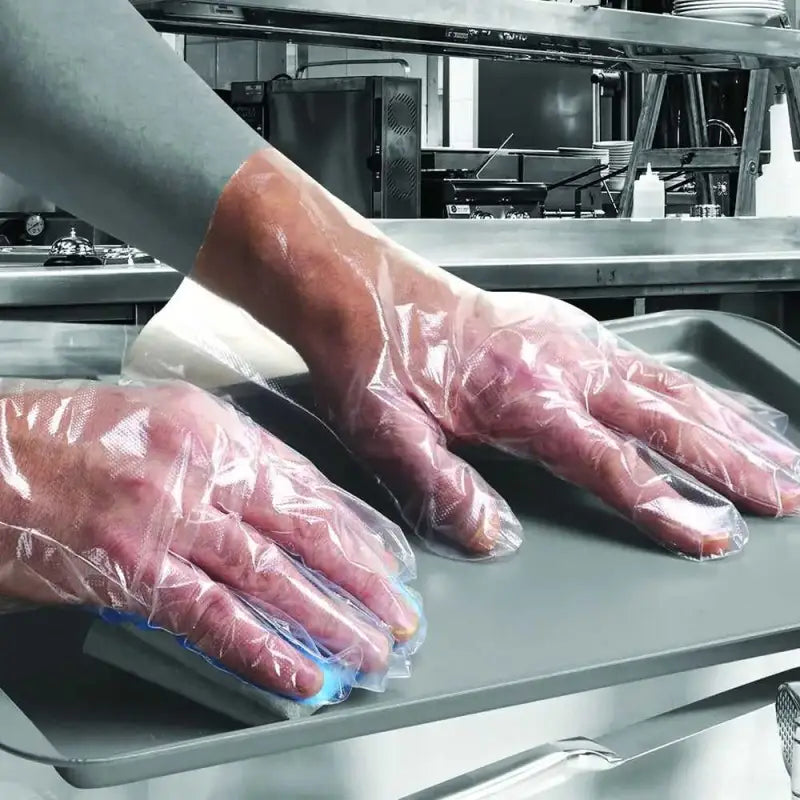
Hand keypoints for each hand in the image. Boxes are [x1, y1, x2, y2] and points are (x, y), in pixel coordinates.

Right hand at [0, 381, 419, 697]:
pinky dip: (262, 649)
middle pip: (302, 534)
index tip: (383, 563)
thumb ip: (233, 458)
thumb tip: (293, 503)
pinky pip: (213, 619)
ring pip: (270, 580)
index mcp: (216, 430)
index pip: (307, 487)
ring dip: (326, 622)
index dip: (352, 533)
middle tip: (396, 616)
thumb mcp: (170, 419)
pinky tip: (299, 672)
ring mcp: (170, 523)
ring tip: (365, 652)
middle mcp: (202, 472)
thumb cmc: (78, 436)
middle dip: (359, 581)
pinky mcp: (135, 572)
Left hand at [190, 148, 799, 559]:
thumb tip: (496, 536)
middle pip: (665, 420)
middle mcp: (560, 365)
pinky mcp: (564, 330)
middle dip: (731, 462)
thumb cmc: (375, 356)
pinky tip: (710, 399)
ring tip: (774, 453)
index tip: (715, 536)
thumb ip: (444, 490)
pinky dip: (691, 385)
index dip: (669, 506)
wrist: (363, 292)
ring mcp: (569, 342)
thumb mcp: (390, 436)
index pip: (613, 464)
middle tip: (782, 495)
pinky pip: (646, 360)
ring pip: (669, 385)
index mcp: (523, 397)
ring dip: (728, 422)